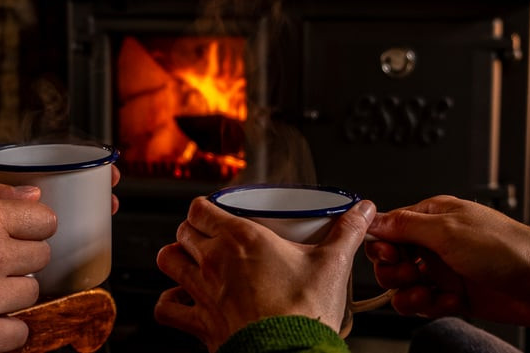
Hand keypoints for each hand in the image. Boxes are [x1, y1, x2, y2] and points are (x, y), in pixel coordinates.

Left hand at [154, 196, 375, 351]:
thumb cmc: (305, 310)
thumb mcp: (331, 263)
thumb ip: (347, 232)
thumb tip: (363, 211)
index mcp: (240, 238)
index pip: (201, 208)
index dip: (205, 207)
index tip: (216, 210)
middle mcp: (213, 261)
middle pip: (184, 231)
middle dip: (193, 230)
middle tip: (210, 236)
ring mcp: (202, 291)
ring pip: (168, 260)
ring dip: (176, 257)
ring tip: (190, 260)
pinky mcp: (199, 322)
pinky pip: (165, 308)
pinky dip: (168, 302)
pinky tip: (180, 300)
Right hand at [365, 195, 529, 335]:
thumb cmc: (509, 248)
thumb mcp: (448, 230)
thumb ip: (405, 226)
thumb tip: (372, 219)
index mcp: (433, 216)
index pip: (389, 227)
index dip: (381, 243)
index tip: (386, 255)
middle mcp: (436, 242)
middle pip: (391, 258)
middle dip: (394, 270)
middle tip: (409, 274)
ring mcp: (444, 270)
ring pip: (405, 285)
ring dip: (410, 292)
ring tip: (428, 294)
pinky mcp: (453, 295)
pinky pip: (424, 304)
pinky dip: (431, 306)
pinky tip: (450, 302)